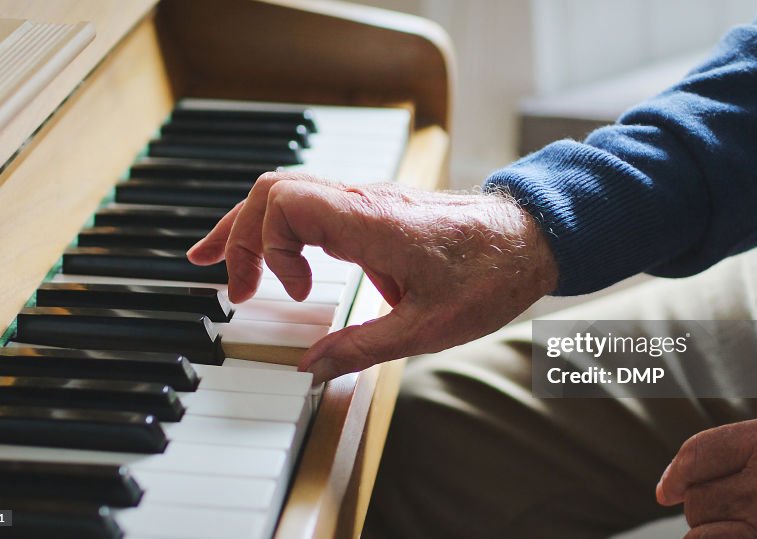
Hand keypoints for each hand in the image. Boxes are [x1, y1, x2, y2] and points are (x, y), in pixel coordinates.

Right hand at [186, 172, 558, 381]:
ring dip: (254, 228)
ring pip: (289, 193)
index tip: (287, 295)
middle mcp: (362, 200)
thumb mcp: (426, 328)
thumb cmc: (490, 275)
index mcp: (368, 221)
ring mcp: (368, 199)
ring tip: (224, 264)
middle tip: (226, 286)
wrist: (532, 238)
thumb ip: (360, 348)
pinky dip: (286, 229)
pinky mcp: (377, 208)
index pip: (281, 203)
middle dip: (238, 237)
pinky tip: (282, 260)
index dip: (266, 248)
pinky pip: (315, 204)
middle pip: (272, 192)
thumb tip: (310, 369)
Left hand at [655, 411, 756, 537]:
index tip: (667, 489)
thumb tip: (695, 467)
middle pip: (699, 500)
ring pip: (705, 534)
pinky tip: (738, 536)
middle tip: (727, 504)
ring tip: (735, 525)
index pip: (699, 454)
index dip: (676, 473)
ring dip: (711, 531)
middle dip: (704, 503)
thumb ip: (748, 444)